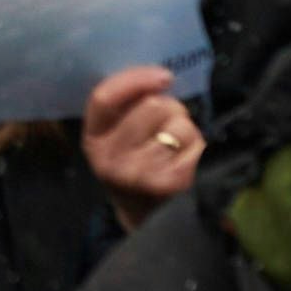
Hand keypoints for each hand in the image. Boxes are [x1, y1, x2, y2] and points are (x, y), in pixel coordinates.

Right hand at [83, 66, 201, 219]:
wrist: (146, 215)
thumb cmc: (133, 161)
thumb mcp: (115, 135)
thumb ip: (124, 106)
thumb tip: (160, 77)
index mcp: (93, 139)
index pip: (105, 98)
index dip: (135, 79)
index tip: (162, 76)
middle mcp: (111, 159)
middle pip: (151, 106)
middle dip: (168, 106)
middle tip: (169, 119)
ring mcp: (140, 175)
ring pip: (178, 125)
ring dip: (184, 127)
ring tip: (178, 140)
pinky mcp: (171, 185)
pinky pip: (195, 145)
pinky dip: (197, 145)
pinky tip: (187, 156)